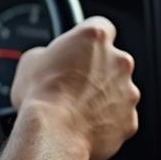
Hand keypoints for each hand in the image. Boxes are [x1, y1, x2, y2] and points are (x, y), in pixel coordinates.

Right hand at [9, 16, 139, 159]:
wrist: (54, 133)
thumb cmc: (41, 96)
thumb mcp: (31, 60)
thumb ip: (48, 54)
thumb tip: (47, 61)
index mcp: (95, 38)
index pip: (102, 26)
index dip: (88, 40)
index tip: (80, 49)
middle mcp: (118, 61)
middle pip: (113, 60)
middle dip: (97, 70)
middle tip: (74, 83)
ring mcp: (128, 91)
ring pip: (118, 90)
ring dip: (102, 96)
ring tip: (77, 109)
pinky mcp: (130, 120)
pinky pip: (120, 117)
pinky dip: (106, 121)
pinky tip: (85, 125)